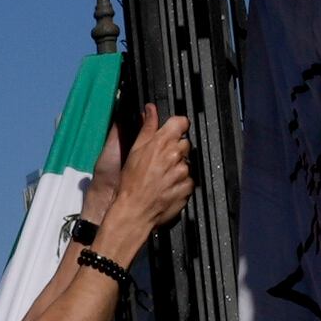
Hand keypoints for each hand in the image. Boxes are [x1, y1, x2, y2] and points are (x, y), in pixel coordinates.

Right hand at [98, 111, 198, 251]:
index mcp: (162, 142)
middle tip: (160, 160)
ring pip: (186, 162)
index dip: (177, 126)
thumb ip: (147, 127)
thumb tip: (150, 110)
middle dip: (175, 149)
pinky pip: (189, 180)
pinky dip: (181, 182)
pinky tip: (167, 186)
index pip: (181, 122)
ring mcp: (184, 171)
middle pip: (185, 143)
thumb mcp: (135, 150)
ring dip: (177, 166)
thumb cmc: (131, 182)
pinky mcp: (188, 187)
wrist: (135, 210)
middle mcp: (176, 154)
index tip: (173, 131)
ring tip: (161, 176)